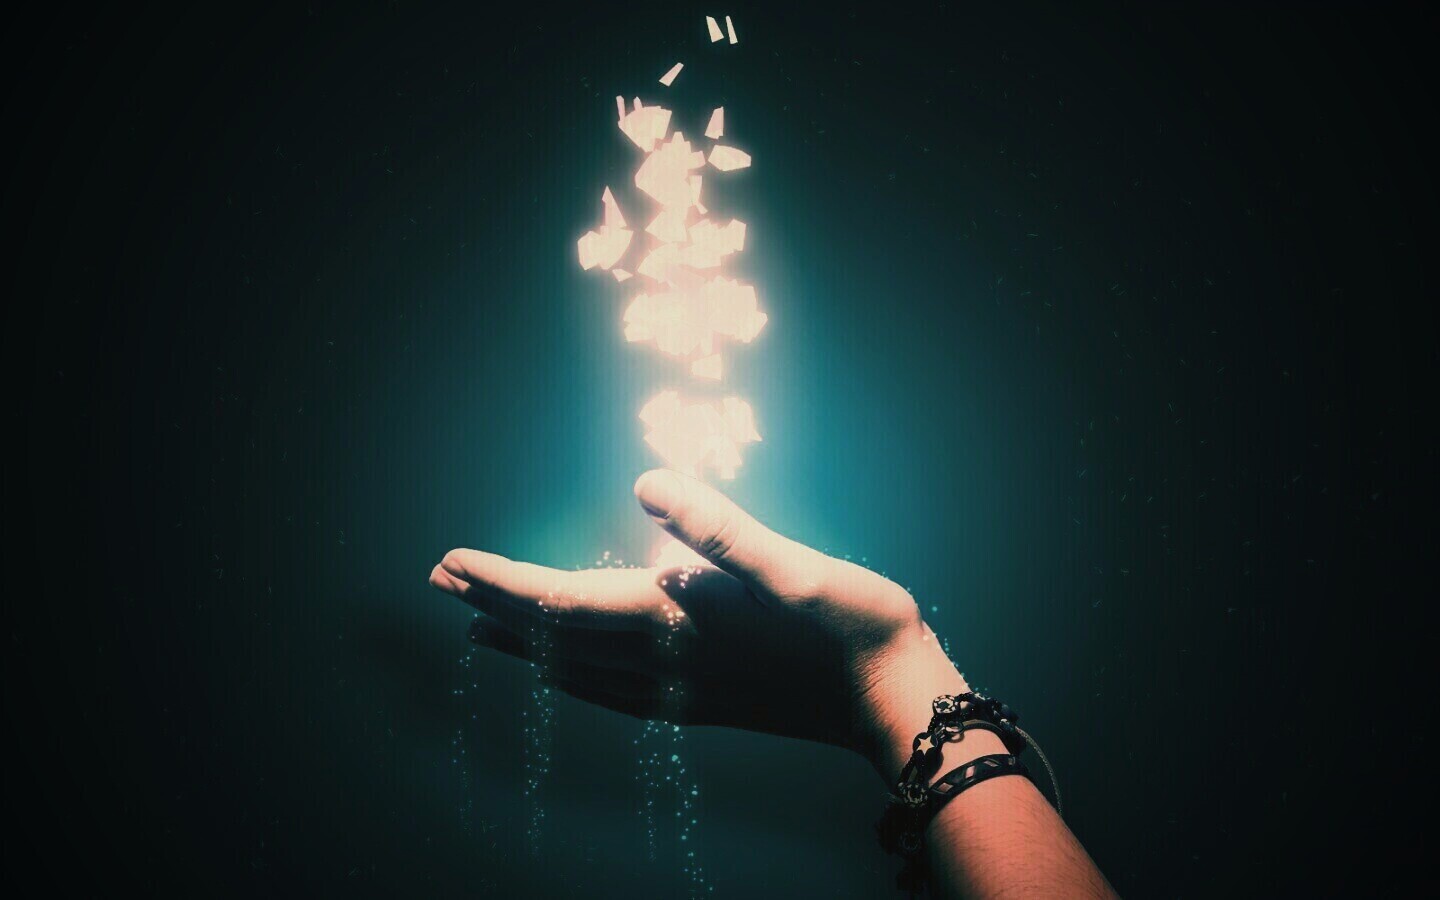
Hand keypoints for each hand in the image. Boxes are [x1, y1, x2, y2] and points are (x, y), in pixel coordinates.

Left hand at [429, 468, 984, 780]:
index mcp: (675, 618)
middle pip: (555, 638)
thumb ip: (715, 525)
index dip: (502, 582)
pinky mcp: (702, 703)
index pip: (561, 603)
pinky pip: (610, 693)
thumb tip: (645, 483)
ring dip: (523, 644)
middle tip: (441, 580)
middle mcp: (663, 661)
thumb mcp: (788, 563)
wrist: (894, 699)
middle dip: (495, 607)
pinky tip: (571, 673)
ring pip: (576, 670)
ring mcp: (679, 689)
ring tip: (481, 628)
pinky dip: (570, 676)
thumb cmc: (848, 623)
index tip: (450, 561)